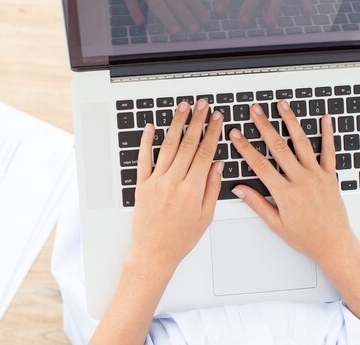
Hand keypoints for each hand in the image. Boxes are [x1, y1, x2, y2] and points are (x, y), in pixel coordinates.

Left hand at [130, 99, 223, 271]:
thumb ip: (212, 188)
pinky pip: (144, 159)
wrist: (154, 253)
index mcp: (192, 189)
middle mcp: (174, 182)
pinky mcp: (142, 185)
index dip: (212, 132)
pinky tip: (150, 127)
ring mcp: (156, 182)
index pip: (205, 153)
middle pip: (188, 144)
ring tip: (183, 108)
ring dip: (176, 124)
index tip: (217, 118)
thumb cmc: (180, 239)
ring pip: (168, 146)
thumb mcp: (205, 216)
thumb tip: (217, 165)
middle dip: (197, 121)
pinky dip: (146, 142)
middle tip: (203, 105)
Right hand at [228, 101, 358, 265]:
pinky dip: (327, 133)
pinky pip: (329, 151)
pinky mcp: (330, 176)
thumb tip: (239, 188)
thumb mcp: (276, 224)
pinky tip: (325, 119)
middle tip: (255, 110)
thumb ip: (257, 203)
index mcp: (284, 193)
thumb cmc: (306, 237)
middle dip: (264, 125)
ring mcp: (317, 175)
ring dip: (291, 121)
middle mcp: (301, 180)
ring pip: (301, 143)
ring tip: (282, 105)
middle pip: (278, 147)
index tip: (236, 134)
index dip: (245, 147)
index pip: (259, 164)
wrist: (335, 244)